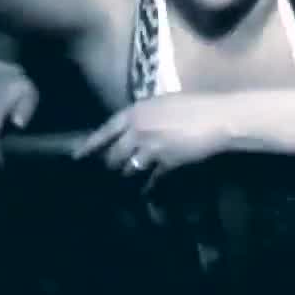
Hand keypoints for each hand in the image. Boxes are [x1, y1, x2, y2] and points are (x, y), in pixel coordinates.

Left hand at [70, 92, 234, 189]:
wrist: (217, 117)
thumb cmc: (194, 104)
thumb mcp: (163, 104)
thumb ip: (145, 117)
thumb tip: (135, 129)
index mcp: (135, 112)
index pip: (105, 130)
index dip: (90, 145)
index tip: (77, 157)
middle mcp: (138, 130)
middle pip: (114, 153)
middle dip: (111, 163)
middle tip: (110, 169)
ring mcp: (151, 148)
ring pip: (130, 167)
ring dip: (129, 173)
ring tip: (125, 180)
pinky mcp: (166, 163)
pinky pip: (152, 178)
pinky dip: (150, 184)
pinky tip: (148, 190)